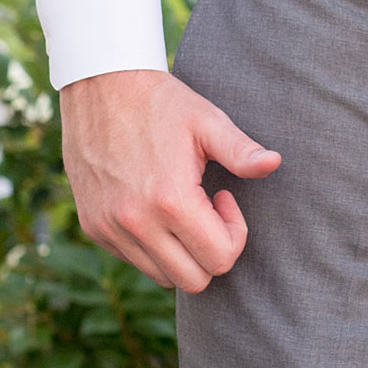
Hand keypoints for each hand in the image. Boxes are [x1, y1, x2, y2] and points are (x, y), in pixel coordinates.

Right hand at [61, 68, 280, 292]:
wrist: (100, 87)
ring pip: (162, 276)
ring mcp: (110, 230)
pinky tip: (156, 207)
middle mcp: (136, 224)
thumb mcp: (207, 121)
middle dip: (212, 250)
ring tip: (182, 206)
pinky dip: (153, 247)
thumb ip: (242, 151)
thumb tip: (275, 164)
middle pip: (193, 280)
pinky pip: (134, 261)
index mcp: (170, 200)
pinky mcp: (93, 229)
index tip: (225, 196)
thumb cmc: (161, 102)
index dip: (234, 233)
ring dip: (182, 252)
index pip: (219, 259)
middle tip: (208, 207)